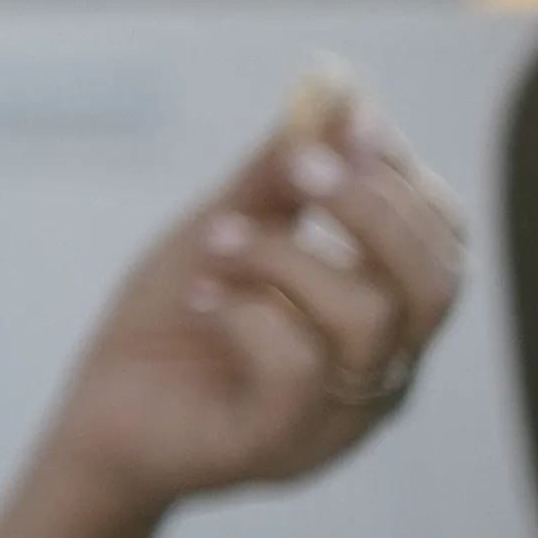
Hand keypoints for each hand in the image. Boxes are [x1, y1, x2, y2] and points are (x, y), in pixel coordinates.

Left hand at [40, 73, 468, 518]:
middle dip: (370, 204)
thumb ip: (274, 176)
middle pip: (434, 280)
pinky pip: (300, 366)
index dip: (404, 177)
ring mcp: (339, 418)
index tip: (351, 120)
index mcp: (381, 318)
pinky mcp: (280, 446)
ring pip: (368, 316)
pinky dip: (246, 310)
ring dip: (286, 254)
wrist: (96, 423)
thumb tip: (333, 91)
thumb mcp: (218, 234)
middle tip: (298, 162)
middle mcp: (382, 372)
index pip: (442, 243)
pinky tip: (199, 296)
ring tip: (214, 240)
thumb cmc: (167, 329)